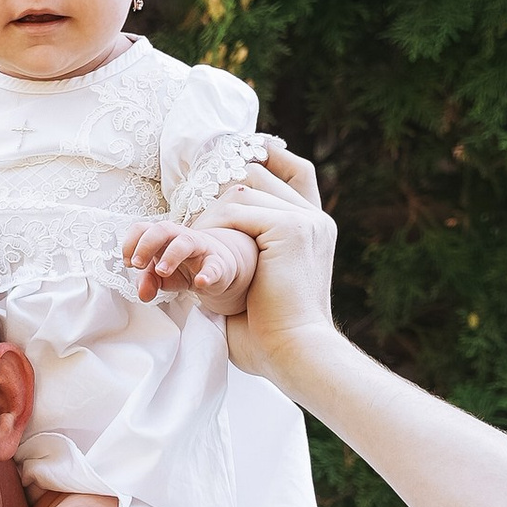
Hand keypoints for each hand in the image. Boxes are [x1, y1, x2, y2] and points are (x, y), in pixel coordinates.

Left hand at [119, 218, 259, 308]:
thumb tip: (142, 294)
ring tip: (162, 271)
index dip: (131, 242)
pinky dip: (207, 274)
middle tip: (138, 264)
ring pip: (186, 242)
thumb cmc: (183, 267)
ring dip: (171, 255)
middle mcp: (179, 237)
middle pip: (162, 229)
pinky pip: (213, 266)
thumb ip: (148, 281)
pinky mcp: (217, 264)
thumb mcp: (161, 276)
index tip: (127, 262)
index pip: (142, 228)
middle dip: (146, 244)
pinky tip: (200, 283)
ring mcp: (200, 248)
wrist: (218, 269)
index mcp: (162, 238)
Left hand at [208, 147, 339, 383]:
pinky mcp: (292, 228)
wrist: (292, 352)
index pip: (293, 171)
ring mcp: (306, 220)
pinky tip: (202, 251)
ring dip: (209, 216)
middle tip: (191, 211)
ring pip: (241, 191)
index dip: (267, 155)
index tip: (237, 154)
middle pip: (258, 172)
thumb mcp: (256, 282)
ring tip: (192, 242)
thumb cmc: (269, 333)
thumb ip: (244, 250)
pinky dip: (213, 229)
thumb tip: (206, 236)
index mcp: (312, 230)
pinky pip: (237, 212)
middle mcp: (314, 218)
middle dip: (219, 188)